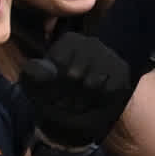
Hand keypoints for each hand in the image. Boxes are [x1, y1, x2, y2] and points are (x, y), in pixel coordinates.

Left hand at [19, 28, 137, 155]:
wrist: (77, 114)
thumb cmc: (53, 95)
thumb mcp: (33, 85)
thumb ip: (33, 74)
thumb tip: (44, 71)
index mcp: (69, 41)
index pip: (57, 63)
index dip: (51, 85)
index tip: (51, 94)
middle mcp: (91, 43)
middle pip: (73, 75)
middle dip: (66, 96)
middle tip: (65, 103)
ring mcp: (109, 56)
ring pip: (91, 84)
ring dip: (82, 101)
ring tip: (78, 104)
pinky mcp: (122, 72)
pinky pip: (109, 91)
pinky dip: (99, 102)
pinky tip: (96, 101)